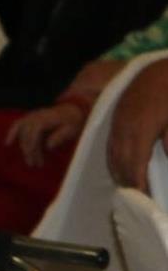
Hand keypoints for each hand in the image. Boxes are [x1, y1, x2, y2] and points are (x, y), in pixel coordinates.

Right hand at [6, 103, 83, 165]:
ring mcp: (31, 116)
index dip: (33, 146)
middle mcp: (35, 116)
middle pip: (27, 134)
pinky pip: (17, 125)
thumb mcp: (71, 129)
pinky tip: (7, 143)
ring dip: (23, 147)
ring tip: (29, 160)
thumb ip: (60, 136)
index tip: (36, 158)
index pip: (34, 132)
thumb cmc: (72, 121)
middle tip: (34, 164)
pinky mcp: (28, 118)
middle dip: (29, 151)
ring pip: (21, 132)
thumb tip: (48, 146)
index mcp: (45, 119)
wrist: (71, 110)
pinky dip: (12, 134)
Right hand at [109, 59, 167, 189]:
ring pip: (112, 153)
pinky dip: (113, 158)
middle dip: (127, 182)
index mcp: (140, 129)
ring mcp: (118, 121)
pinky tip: (120, 166)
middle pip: (120, 161)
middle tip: (136, 201)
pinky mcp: (117, 117)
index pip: (135, 163)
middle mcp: (124, 128)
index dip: (138, 183)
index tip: (144, 199)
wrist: (160, 69)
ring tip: (127, 188)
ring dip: (118, 172)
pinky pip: (111, 143)